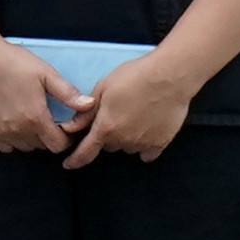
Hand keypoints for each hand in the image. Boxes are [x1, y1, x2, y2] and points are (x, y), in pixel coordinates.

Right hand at [0, 36, 72, 157]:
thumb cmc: (14, 63)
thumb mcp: (46, 74)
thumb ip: (68, 94)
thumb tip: (90, 105)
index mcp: (36, 118)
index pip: (58, 145)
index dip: (66, 138)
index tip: (66, 126)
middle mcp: (18, 130)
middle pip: (42, 147)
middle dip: (50, 137)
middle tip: (49, 118)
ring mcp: (1, 132)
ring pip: (24, 147)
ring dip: (32, 139)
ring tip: (32, 119)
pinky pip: (5, 146)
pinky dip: (13, 139)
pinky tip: (15, 123)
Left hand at [64, 54, 201, 168]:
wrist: (170, 75)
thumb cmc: (136, 76)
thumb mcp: (104, 88)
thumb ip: (86, 113)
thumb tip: (69, 128)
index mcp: (106, 127)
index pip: (85, 152)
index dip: (75, 160)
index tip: (69, 164)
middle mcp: (123, 140)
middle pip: (108, 146)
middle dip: (107, 135)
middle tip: (115, 115)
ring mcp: (143, 143)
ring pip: (127, 148)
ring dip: (125, 138)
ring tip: (134, 117)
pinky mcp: (161, 142)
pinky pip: (147, 153)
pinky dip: (144, 146)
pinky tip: (147, 131)